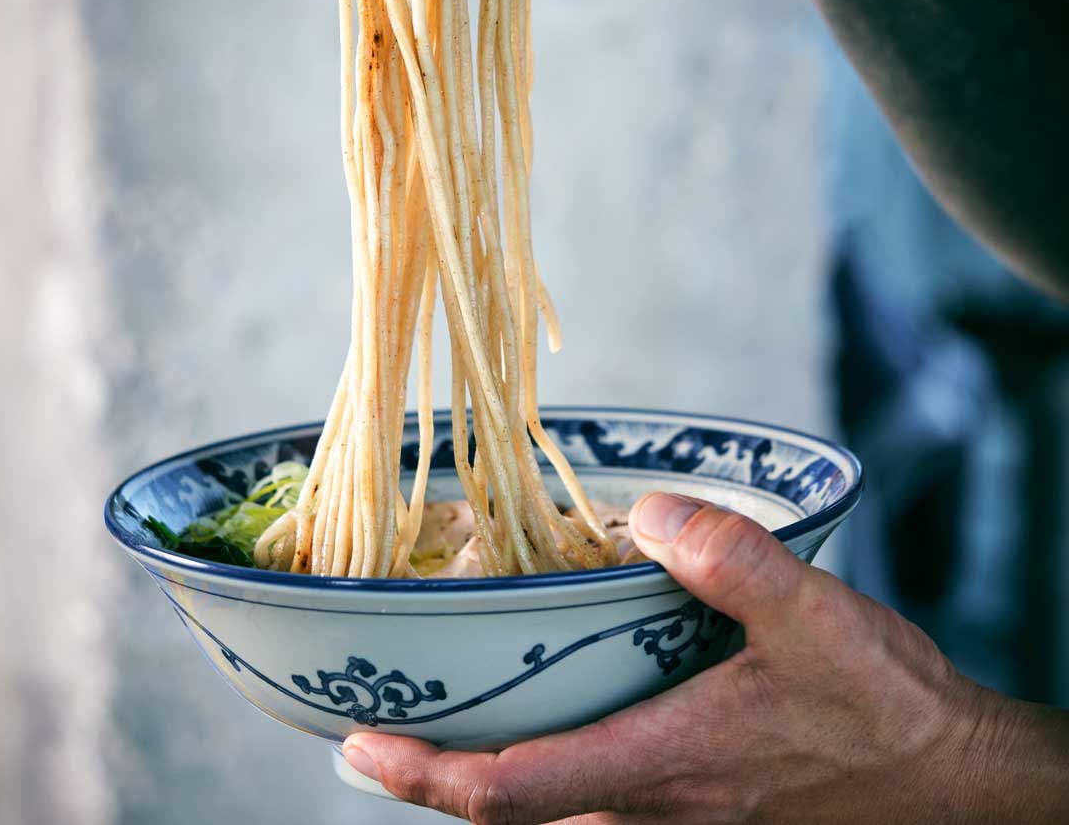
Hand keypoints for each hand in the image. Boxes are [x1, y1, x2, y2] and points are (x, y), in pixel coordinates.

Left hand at [340, 494, 1066, 821]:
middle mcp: (654, 806)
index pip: (514, 789)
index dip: (427, 773)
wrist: (949, 782)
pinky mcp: (700, 808)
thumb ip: (731, 559)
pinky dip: (543, 778)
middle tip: (371, 729)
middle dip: (432, 779)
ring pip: (550, 816)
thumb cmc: (883, 709)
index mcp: (665, 763)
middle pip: (512, 812)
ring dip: (483, 780)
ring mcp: (675, 817)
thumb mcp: (817, 617)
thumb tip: (650, 512)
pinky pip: (596, 807)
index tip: (358, 743)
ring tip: (437, 721)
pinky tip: (545, 722)